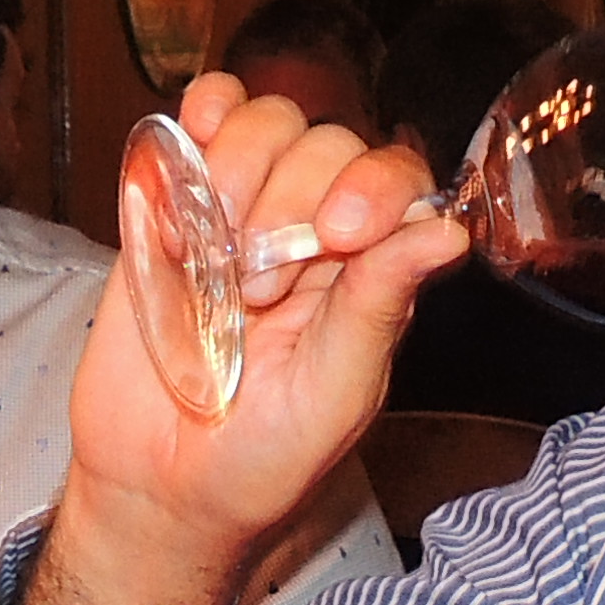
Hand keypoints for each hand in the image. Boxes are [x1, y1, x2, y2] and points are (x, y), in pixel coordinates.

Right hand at [32, 77, 467, 604]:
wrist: (155, 485)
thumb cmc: (260, 458)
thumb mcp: (333, 393)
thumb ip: (380, 306)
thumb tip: (448, 232)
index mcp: (369, 274)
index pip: (397, 182)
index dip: (372, 187)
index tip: (336, 234)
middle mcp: (313, 231)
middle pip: (327, 144)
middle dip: (290, 202)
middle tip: (258, 289)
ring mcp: (243, 210)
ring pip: (267, 122)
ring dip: (240, 168)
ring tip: (213, 255)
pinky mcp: (175, 203)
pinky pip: (198, 121)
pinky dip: (197, 120)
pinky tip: (189, 159)